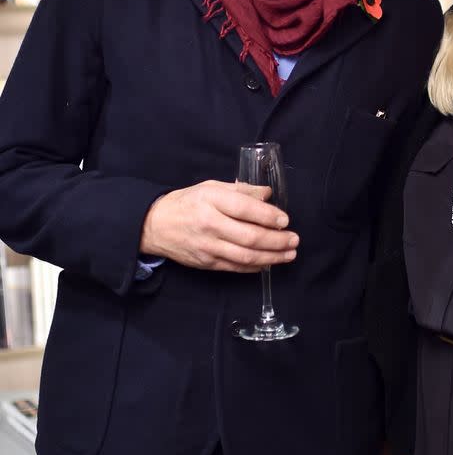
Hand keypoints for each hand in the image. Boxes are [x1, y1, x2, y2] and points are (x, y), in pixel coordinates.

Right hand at [140, 180, 298, 271]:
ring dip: (272, 257)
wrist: (155, 225)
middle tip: (294, 240)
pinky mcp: (207, 263)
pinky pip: (236, 267)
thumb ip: (241, 190)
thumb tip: (268, 194)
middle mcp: (210, 224)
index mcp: (211, 200)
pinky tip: (269, 263)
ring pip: (246, 256)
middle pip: (249, 236)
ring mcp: (208, 247)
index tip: (285, 220)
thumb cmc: (187, 202)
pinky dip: (255, 267)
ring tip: (289, 254)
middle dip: (276, 240)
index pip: (245, 208)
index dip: (268, 216)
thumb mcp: (211, 187)